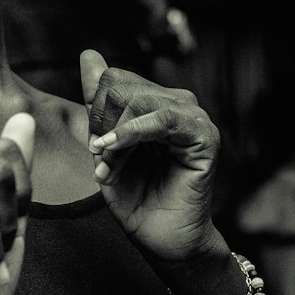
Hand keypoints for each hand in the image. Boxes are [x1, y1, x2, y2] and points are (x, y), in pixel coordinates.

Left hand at [83, 50, 226, 263]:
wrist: (162, 240)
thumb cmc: (136, 198)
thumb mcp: (105, 146)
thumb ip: (98, 103)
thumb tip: (89, 54)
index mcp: (155, 103)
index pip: (113, 78)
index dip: (95, 112)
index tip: (94, 149)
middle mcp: (177, 103)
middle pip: (120, 85)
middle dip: (102, 124)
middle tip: (102, 160)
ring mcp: (194, 118)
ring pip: (137, 100)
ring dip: (114, 137)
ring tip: (110, 167)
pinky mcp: (205, 136)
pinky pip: (163, 118)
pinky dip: (131, 135)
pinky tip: (114, 151)